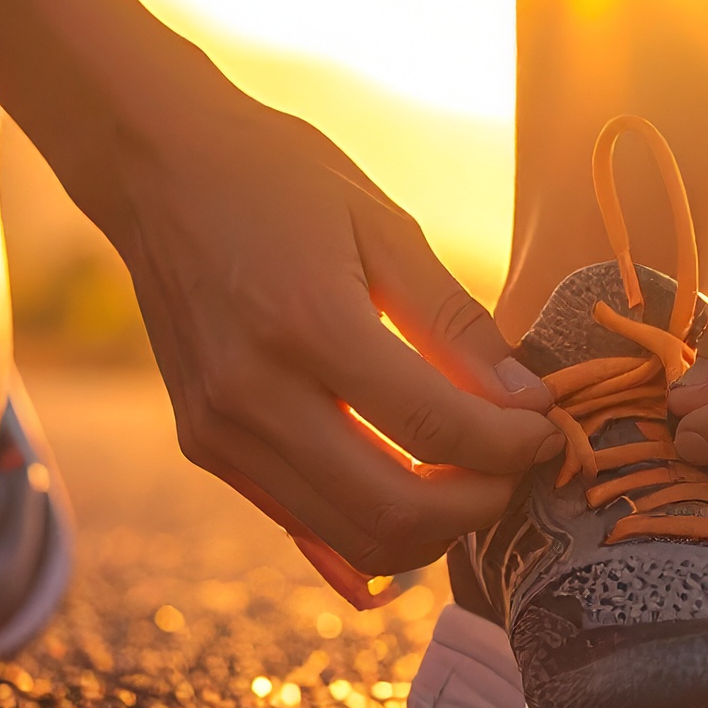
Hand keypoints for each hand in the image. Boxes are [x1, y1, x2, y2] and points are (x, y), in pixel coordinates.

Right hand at [102, 70, 556, 596]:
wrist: (156, 169)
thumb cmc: (279, 179)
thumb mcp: (384, 226)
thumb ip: (455, 323)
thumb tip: (528, 402)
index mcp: (307, 323)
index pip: (435, 426)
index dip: (513, 443)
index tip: (550, 426)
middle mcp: (252, 393)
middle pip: (393, 511)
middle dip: (480, 504)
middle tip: (520, 464)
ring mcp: (219, 431)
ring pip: (351, 538)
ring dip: (432, 529)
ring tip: (474, 476)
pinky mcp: (204, 446)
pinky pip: (302, 524)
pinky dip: (369, 530)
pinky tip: (416, 500)